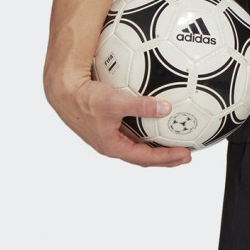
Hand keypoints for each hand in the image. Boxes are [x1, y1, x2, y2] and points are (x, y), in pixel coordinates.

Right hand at [48, 76, 192, 167]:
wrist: (64, 92)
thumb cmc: (86, 100)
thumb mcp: (116, 102)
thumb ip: (141, 106)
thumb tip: (166, 108)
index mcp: (113, 146)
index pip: (146, 158)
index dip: (167, 158)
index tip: (185, 155)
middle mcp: (112, 144)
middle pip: (143, 156)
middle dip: (164, 157)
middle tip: (185, 155)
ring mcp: (109, 135)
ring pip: (136, 145)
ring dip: (155, 145)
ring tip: (172, 141)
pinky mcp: (107, 124)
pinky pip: (130, 130)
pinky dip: (145, 129)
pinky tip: (154, 119)